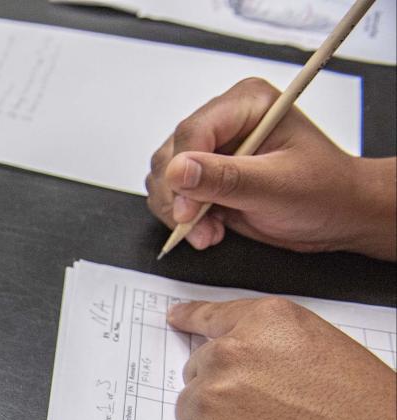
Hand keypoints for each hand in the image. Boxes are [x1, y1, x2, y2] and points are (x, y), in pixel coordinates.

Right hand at [146, 78, 396, 260]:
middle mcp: (225, 122)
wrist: (338, 215)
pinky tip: (209, 229)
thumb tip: (178, 170)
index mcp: (248, 104)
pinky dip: (183, 219)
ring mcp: (213, 151)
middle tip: (199, 227)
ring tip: (209, 231)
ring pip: (165, 178)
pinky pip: (173, 195)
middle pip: (171, 156)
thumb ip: (226, 178)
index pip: (192, 132)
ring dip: (179, 212)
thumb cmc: (325, 192)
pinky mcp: (206, 177)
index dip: (182, 174)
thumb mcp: (277, 186)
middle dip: (179, 199)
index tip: (189, 211)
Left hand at [170, 296, 396, 419]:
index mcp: (265, 322)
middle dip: (222, 396)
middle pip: (197, 374)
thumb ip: (271, 348)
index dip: (192, 321)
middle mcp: (230, 353)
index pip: (210, 317)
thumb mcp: (325, 354)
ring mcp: (212, 400)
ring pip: (190, 414)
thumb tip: (234, 357)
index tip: (175, 319)